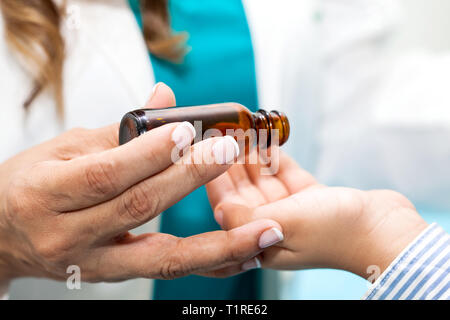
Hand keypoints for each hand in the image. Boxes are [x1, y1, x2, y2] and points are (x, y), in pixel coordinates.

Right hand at [0, 83, 281, 285]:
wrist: (1, 234)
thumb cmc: (31, 184)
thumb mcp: (63, 148)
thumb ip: (120, 128)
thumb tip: (166, 97)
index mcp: (49, 192)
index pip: (106, 172)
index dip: (149, 152)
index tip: (188, 130)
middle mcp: (70, 234)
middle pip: (138, 208)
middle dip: (189, 180)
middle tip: (229, 153)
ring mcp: (93, 263)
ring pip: (162, 259)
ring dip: (219, 245)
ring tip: (264, 231)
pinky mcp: (112, 277)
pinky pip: (166, 272)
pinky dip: (208, 263)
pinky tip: (243, 253)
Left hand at [207, 148, 427, 277]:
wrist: (387, 230)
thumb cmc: (337, 232)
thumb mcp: (287, 224)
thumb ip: (248, 218)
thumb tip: (216, 210)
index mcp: (261, 242)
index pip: (228, 208)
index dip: (215, 178)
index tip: (204, 149)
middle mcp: (273, 228)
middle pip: (244, 191)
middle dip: (233, 161)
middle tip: (223, 131)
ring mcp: (292, 212)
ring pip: (264, 180)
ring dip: (254, 155)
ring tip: (242, 128)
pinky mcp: (310, 198)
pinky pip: (285, 174)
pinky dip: (276, 158)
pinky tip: (265, 138)